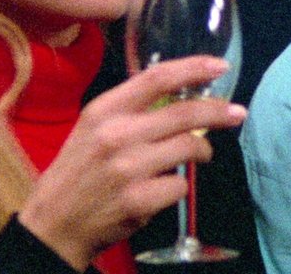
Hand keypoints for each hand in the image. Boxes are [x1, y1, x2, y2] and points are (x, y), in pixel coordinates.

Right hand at [18, 55, 247, 269]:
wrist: (53, 223)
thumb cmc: (78, 170)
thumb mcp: (93, 127)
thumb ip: (132, 109)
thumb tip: (183, 94)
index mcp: (104, 110)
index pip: (157, 77)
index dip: (194, 68)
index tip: (219, 66)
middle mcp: (116, 134)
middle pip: (184, 113)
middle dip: (219, 111)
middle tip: (237, 113)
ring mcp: (128, 168)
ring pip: (189, 147)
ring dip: (202, 151)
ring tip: (198, 155)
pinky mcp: (139, 200)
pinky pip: (180, 184)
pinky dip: (178, 185)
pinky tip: (162, 188)